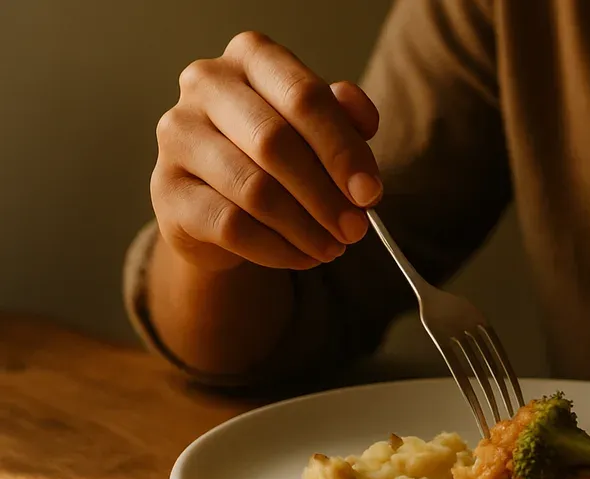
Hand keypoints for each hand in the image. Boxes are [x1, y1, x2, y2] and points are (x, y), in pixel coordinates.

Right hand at [150, 31, 381, 271]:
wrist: (220, 198)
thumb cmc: (280, 154)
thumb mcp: (320, 130)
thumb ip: (346, 119)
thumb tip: (364, 123)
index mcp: (252, 56)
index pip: (304, 96)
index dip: (343, 149)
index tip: (370, 192)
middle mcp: (206, 83)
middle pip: (275, 142)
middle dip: (325, 194)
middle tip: (356, 229)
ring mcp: (177, 134)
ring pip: (253, 189)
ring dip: (304, 228)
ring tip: (334, 248)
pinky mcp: (165, 189)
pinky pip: (230, 226)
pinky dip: (277, 248)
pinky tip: (303, 256)